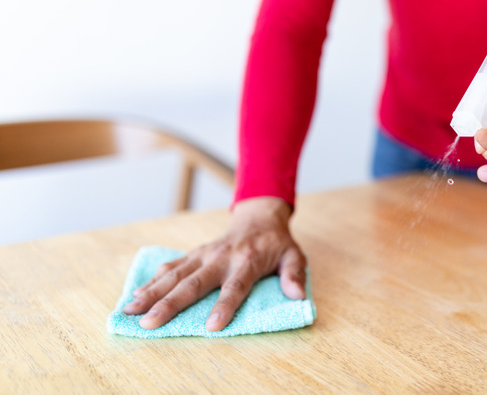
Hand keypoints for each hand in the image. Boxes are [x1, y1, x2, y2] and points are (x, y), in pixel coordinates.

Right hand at [122, 196, 306, 331]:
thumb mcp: (294, 256)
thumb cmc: (277, 244)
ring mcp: (204, 254)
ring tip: (130, 311)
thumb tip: (297, 295)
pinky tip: (134, 295)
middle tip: (150, 322)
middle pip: (194, 283)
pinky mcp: (194, 254)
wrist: (259, 218)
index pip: (235, 286)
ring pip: (174, 274)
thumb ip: (294, 275)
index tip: (212, 326)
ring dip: (151, 293)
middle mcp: (221, 257)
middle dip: (170, 304)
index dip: (224, 306)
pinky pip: (170, 267)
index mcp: (248, 260)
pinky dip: (151, 281)